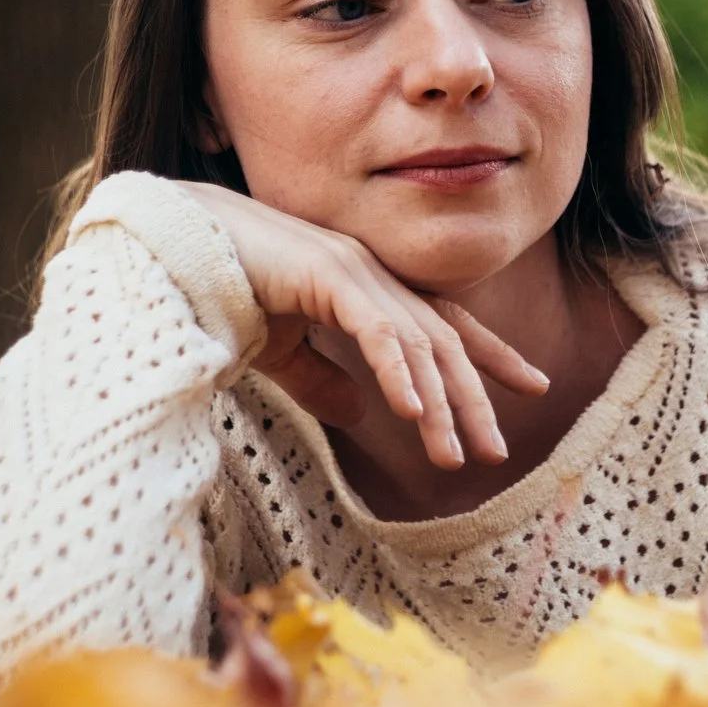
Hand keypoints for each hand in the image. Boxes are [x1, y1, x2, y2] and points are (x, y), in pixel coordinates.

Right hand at [176, 181, 547, 467]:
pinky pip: (378, 332)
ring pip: (419, 344)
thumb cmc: (224, 293)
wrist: (175, 249)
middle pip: (444, 340)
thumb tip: (360, 416)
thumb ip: (321, 382)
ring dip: (440, 405)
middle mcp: (372, 275)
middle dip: (475, 396)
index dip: (491, 354)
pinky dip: (400, 373)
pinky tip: (413, 414)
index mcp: (367, 287)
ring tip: (456, 457)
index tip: (533, 385)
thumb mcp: (281, 353)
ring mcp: (354, 270)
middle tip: (498, 449)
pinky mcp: (329, 275)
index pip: (444, 323)